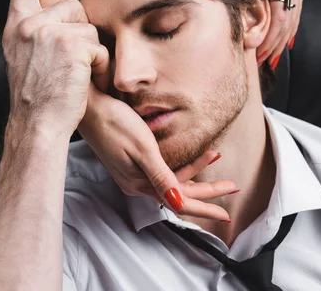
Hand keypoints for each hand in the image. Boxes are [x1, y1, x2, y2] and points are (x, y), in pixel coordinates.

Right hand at [2, 0, 109, 138]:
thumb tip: (63, 17)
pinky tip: (83, 80)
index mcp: (17, 27)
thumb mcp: (26, 58)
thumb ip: (38, 33)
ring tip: (75, 75)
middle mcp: (30, 24)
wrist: (37, 123)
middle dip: (80, 32)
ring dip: (90, 51)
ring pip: (88, 27)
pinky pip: (98, 46)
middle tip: (70, 62)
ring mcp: (49, 32)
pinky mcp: (71, 43)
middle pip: (72, 7)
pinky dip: (98, 65)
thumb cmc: (38, 97)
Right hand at [79, 88, 237, 220]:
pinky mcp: (132, 160)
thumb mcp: (142, 149)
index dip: (205, 206)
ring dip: (196, 172)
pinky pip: (163, 170)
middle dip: (207, 191)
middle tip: (232, 186)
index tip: (226, 212)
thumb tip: (179, 204)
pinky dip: (181, 164)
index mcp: (140, 183)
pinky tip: (191, 155)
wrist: (87, 107)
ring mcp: (134, 172)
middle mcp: (138, 182)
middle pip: (179, 193)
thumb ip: (162, 177)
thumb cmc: (114, 122)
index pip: (180, 202)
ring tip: (216, 155)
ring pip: (172, 180)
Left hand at [230, 0, 320, 67]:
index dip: (267, 37)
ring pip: (292, 21)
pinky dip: (291, 29)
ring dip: (282, 42)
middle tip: (261, 66)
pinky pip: (296, 12)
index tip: (258, 54)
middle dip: (273, 46)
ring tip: (272, 60)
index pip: (276, 15)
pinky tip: (288, 39)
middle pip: (285, 24)